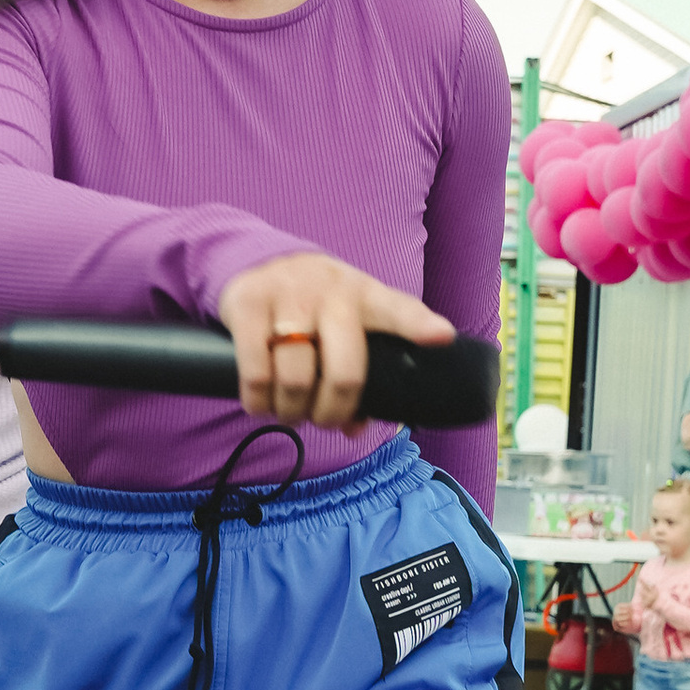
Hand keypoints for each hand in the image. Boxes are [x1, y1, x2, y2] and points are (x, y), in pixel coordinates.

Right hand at [217, 253, 452, 435]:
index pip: (399, 311)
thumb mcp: (348, 325)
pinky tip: (260, 403)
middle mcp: (331, 294)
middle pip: (344, 372)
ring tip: (289, 412)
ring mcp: (289, 296)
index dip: (420, 326)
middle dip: (332, 412)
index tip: (441, 337)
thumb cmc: (317, 308)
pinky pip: (255, 371)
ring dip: (291, 411)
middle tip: (322, 420)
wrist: (259, 262)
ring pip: (296, 378)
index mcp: (366, 298)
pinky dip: (258, 401)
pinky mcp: (248, 303)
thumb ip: (362, 374)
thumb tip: (355, 428)